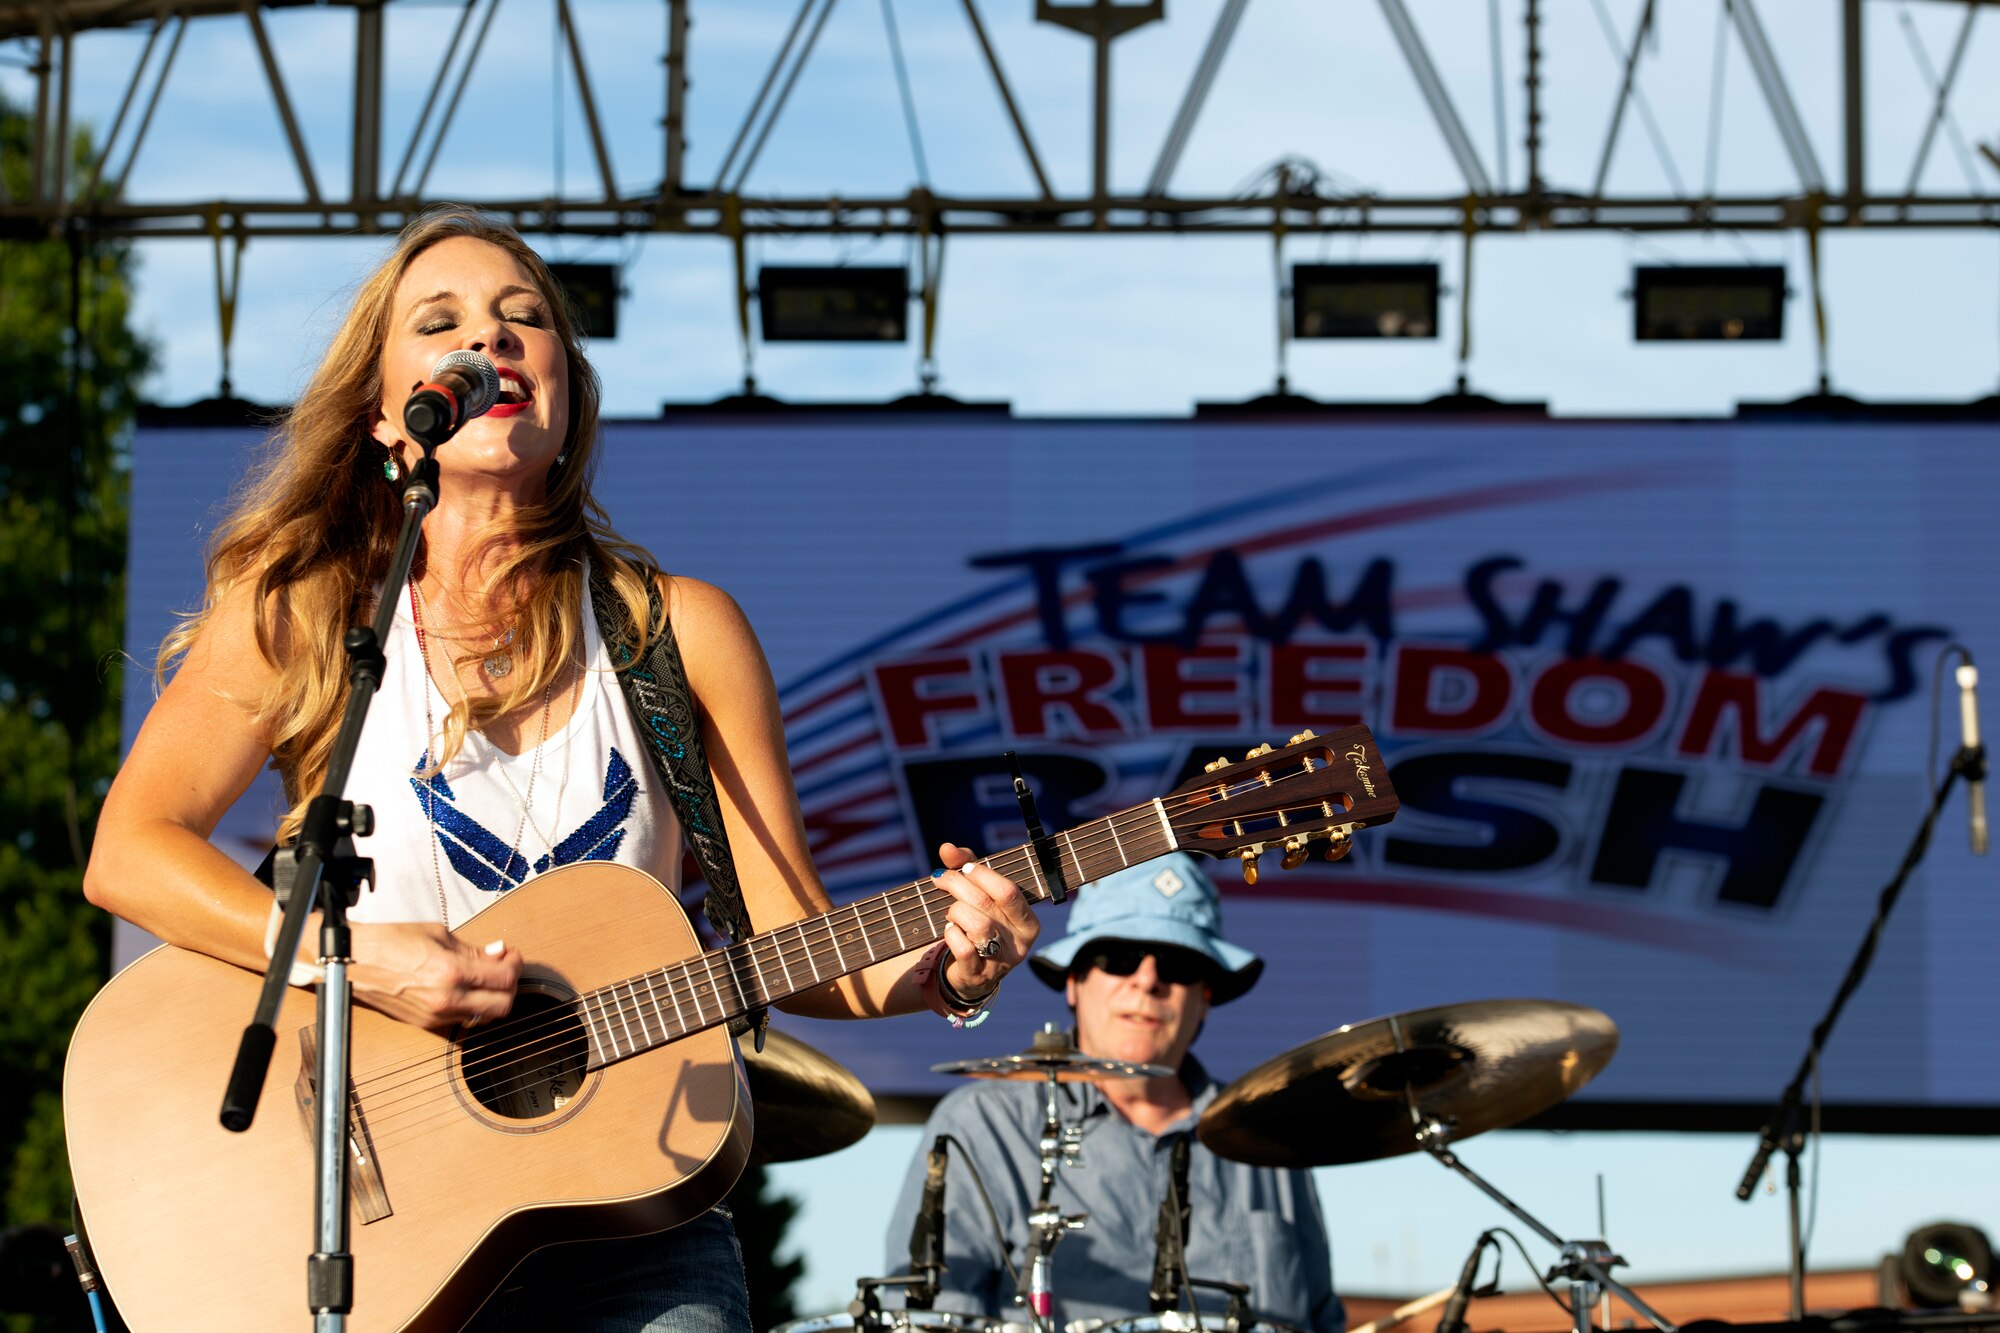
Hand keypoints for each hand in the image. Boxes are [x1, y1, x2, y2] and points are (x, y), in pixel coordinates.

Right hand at [347, 921, 522, 1030]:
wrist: (354, 962)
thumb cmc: (390, 942)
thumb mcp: (438, 934)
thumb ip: (472, 949)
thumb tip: (498, 954)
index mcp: (452, 972)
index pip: (505, 978)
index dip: (516, 964)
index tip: (511, 955)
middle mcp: (447, 999)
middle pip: (503, 1006)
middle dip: (511, 985)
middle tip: (504, 967)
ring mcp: (436, 1015)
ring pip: (484, 1017)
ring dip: (493, 998)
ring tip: (486, 977)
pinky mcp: (426, 1023)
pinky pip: (462, 1019)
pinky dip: (472, 1006)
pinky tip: (467, 988)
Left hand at [934, 842, 1039, 1001]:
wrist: (971, 972)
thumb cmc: (979, 923)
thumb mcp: (979, 893)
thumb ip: (965, 866)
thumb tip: (947, 848)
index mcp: (1028, 921)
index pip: (1008, 891)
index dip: (982, 874)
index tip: (963, 868)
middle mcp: (1019, 942)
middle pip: (987, 903)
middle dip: (958, 885)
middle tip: (942, 879)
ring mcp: (1000, 961)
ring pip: (977, 925)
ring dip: (956, 912)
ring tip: (950, 912)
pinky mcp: (978, 975)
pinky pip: (964, 949)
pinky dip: (951, 934)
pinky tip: (949, 930)